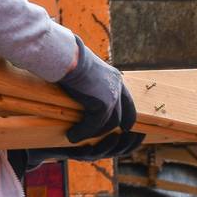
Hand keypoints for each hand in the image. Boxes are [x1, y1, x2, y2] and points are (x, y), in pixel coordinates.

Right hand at [53, 40, 144, 159]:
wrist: (68, 57)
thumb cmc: (71, 60)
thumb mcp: (87, 71)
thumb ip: (92, 83)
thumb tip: (85, 89)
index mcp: (115, 78)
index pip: (127, 101)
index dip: (127, 115)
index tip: (125, 126)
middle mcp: (117, 87)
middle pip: (122, 115)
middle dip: (116, 129)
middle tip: (108, 139)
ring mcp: (112, 96)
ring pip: (108, 124)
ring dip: (93, 133)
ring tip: (78, 136)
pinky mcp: (103, 104)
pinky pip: (94, 125)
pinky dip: (82, 132)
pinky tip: (72, 135)